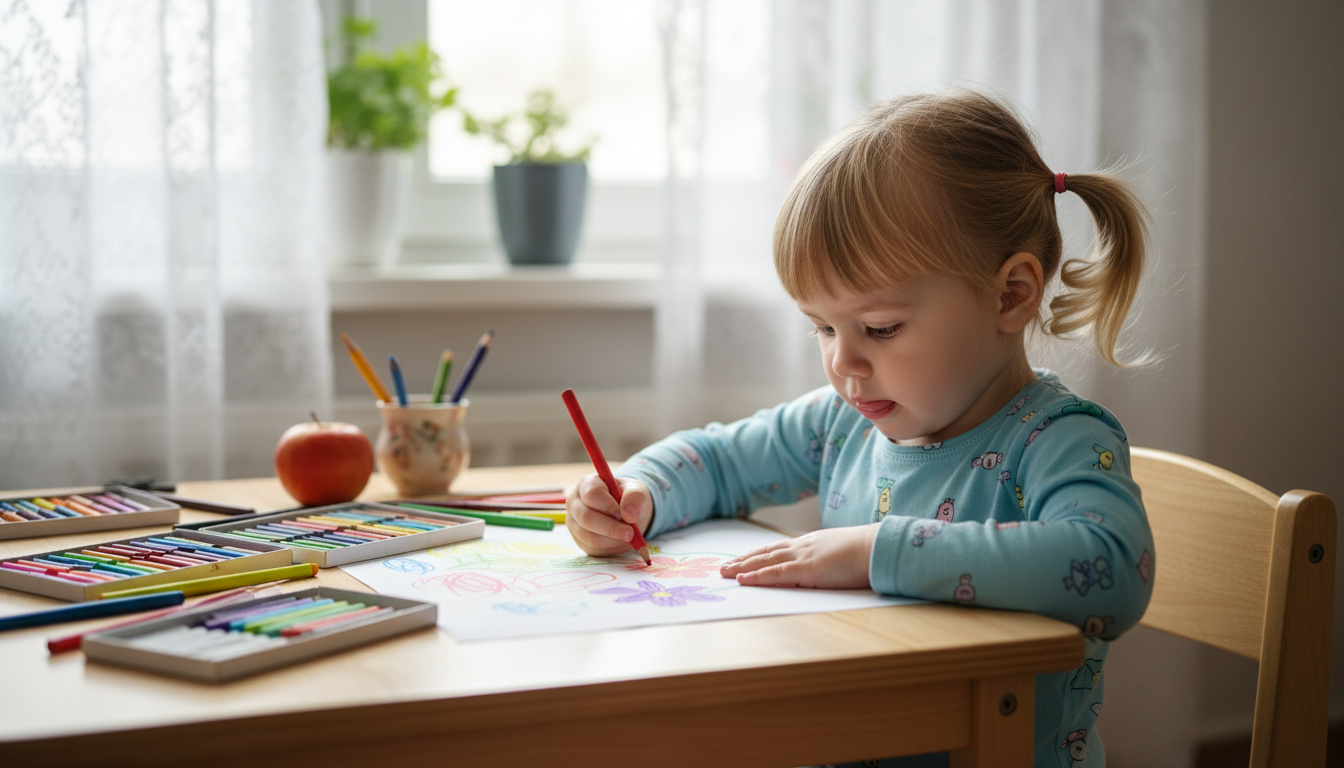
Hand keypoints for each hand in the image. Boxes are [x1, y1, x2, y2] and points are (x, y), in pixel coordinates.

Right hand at [565, 474, 653, 556]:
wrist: (626, 512)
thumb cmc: (628, 498)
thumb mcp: (637, 491)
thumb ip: (635, 497)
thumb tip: (629, 515)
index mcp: (587, 484)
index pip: (592, 494)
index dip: (609, 506)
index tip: (626, 516)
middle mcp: (575, 502)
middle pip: (586, 518)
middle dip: (611, 528)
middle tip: (631, 534)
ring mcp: (573, 522)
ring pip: (589, 536)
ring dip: (613, 540)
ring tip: (629, 537)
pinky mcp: (578, 540)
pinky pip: (592, 548)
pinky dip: (610, 548)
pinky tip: (621, 541)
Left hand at [719, 524, 879, 588]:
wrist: (878, 547)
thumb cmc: (867, 552)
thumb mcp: (842, 553)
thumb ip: (828, 559)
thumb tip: (825, 566)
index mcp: (811, 543)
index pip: (777, 548)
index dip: (758, 554)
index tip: (743, 559)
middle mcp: (802, 547)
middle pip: (765, 552)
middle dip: (743, 560)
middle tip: (724, 567)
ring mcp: (803, 557)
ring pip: (765, 562)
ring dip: (743, 568)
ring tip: (725, 573)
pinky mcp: (807, 570)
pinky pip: (776, 574)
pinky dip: (758, 577)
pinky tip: (743, 580)